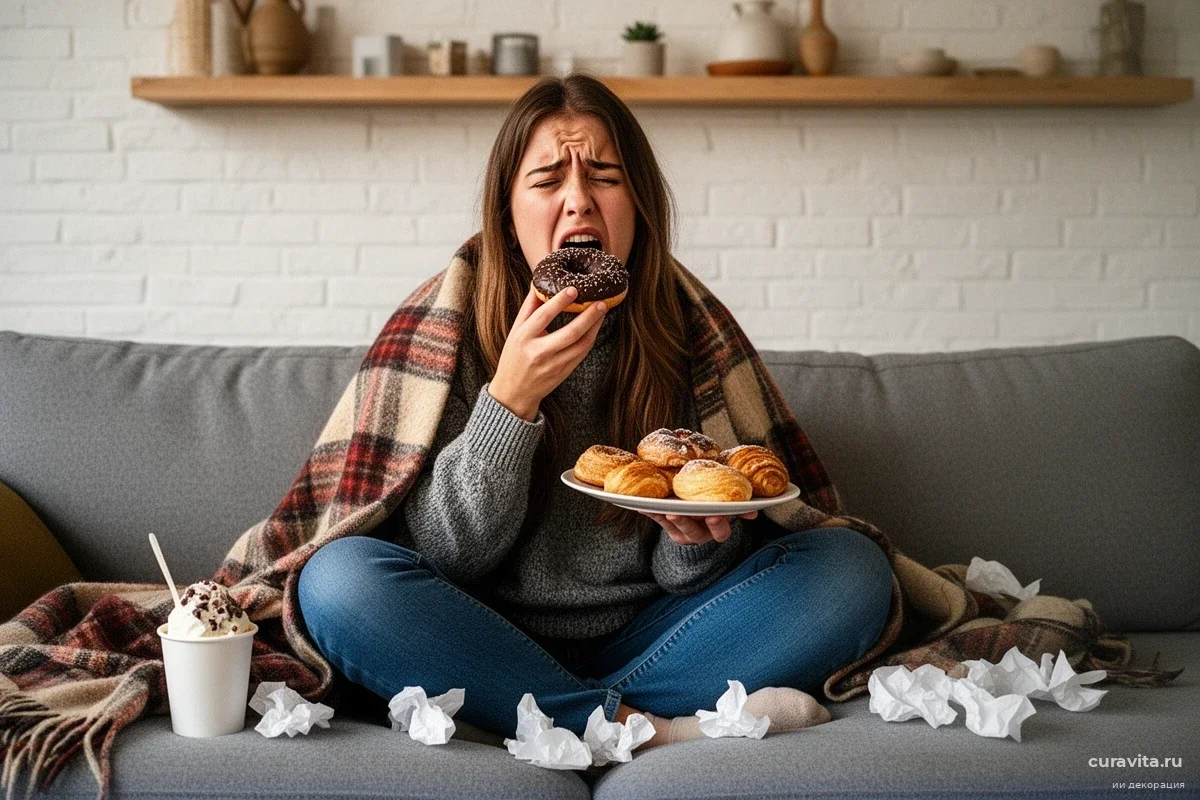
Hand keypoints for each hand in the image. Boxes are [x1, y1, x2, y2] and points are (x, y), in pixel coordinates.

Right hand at [489, 283, 608, 420]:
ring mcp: (554, 365)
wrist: (514, 392)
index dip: (559, 302)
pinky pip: (582, 353)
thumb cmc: (514, 356)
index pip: (543, 317)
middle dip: (588, 317)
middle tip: (601, 302)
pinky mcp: (564, 372)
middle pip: (569, 333)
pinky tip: (596, 326)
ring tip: (602, 311)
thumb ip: (529, 307)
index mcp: (524, 338)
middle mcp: (539, 352)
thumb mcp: (515, 331)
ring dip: (595, 327)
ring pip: (581, 345)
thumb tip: (540, 282)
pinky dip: (590, 338)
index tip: (574, 289)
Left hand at [638, 510, 757, 544]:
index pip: (721, 530)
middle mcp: (701, 534)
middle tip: (676, 512)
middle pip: (694, 532)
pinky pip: (659, 520)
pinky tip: (642, 505)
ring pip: (674, 528)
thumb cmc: (718, 500)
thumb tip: (754, 511)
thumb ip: (739, 507)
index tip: (713, 516)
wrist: (702, 514)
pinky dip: (651, 512)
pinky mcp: (670, 529)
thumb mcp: (729, 503)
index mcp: (718, 527)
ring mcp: (684, 533)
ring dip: (665, 518)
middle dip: (685, 522)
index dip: (718, 524)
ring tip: (657, 507)